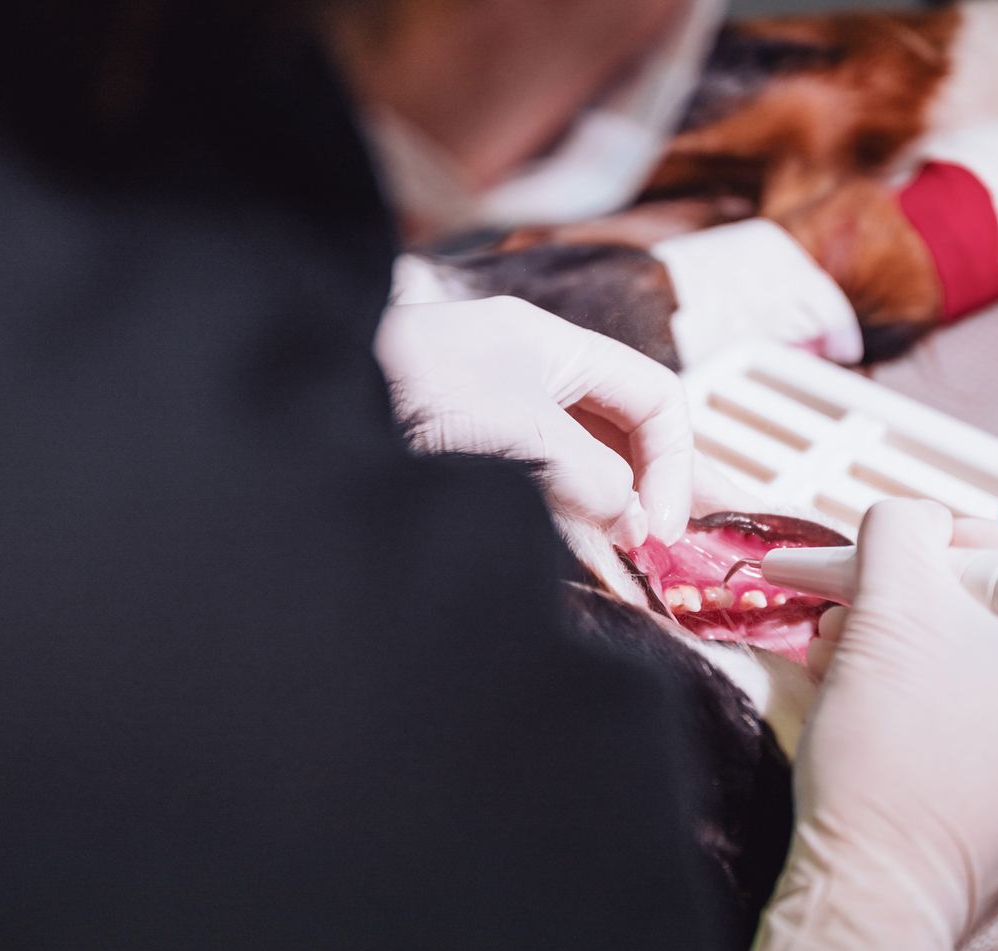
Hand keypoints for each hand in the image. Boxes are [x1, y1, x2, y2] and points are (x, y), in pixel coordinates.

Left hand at [375, 297, 692, 545]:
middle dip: (658, 483)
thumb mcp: (520, 433)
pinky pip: (535, 486)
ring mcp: (492, 414)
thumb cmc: (412, 392)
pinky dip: (564, 519)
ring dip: (611, 509)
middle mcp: (528, 374)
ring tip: (643, 559)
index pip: (651, 396)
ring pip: (580, 462)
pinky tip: (584, 555)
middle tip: (690, 540)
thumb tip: (631, 521)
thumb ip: (589, 477)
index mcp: (552, 345)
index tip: (658, 527)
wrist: (307, 405)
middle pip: (621, 429)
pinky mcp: (458, 455)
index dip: (672, 461)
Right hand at [734, 499, 997, 950]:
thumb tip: (913, 526)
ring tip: (847, 653)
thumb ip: (906, 533)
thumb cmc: (894, 754)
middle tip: (867, 600)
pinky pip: (994, 736)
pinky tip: (870, 708)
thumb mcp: (891, 605)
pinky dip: (936, 707)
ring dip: (925, 648)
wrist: (873, 897)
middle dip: (939, 596)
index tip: (925, 555)